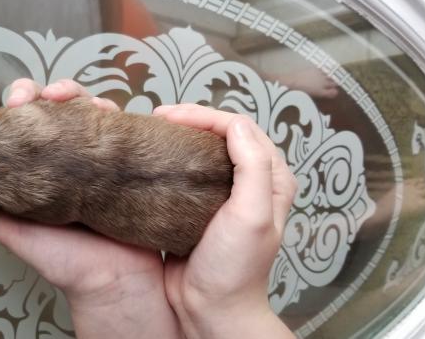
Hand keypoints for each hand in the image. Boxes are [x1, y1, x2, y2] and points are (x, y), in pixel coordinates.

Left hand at [0, 78, 180, 338]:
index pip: (30, 126)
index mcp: (45, 171)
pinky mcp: (130, 160)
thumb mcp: (15, 230)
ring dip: (81, 97)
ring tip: (74, 100)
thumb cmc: (67, 260)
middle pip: (62, 110)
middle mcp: (73, 160)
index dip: (21, 106)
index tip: (13, 103)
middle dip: (50, 93)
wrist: (113, 279)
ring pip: (92, 111)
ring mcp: (102, 158)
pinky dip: (119, 111)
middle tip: (39, 98)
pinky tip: (112, 109)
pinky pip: (125, 126)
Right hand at [155, 104, 296, 338]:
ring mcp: (223, 194)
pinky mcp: (199, 207)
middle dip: (191, 119)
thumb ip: (253, 167)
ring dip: (180, 136)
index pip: (239, 128)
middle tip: (159, 118)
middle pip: (221, 134)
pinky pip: (186, 173)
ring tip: (153, 132)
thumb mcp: (252, 216)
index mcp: (271, 179)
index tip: (172, 117)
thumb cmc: (235, 269)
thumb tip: (236, 125)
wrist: (211, 309)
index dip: (206, 116)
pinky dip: (170, 160)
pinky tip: (153, 159)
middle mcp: (250, 182)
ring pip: (203, 150)